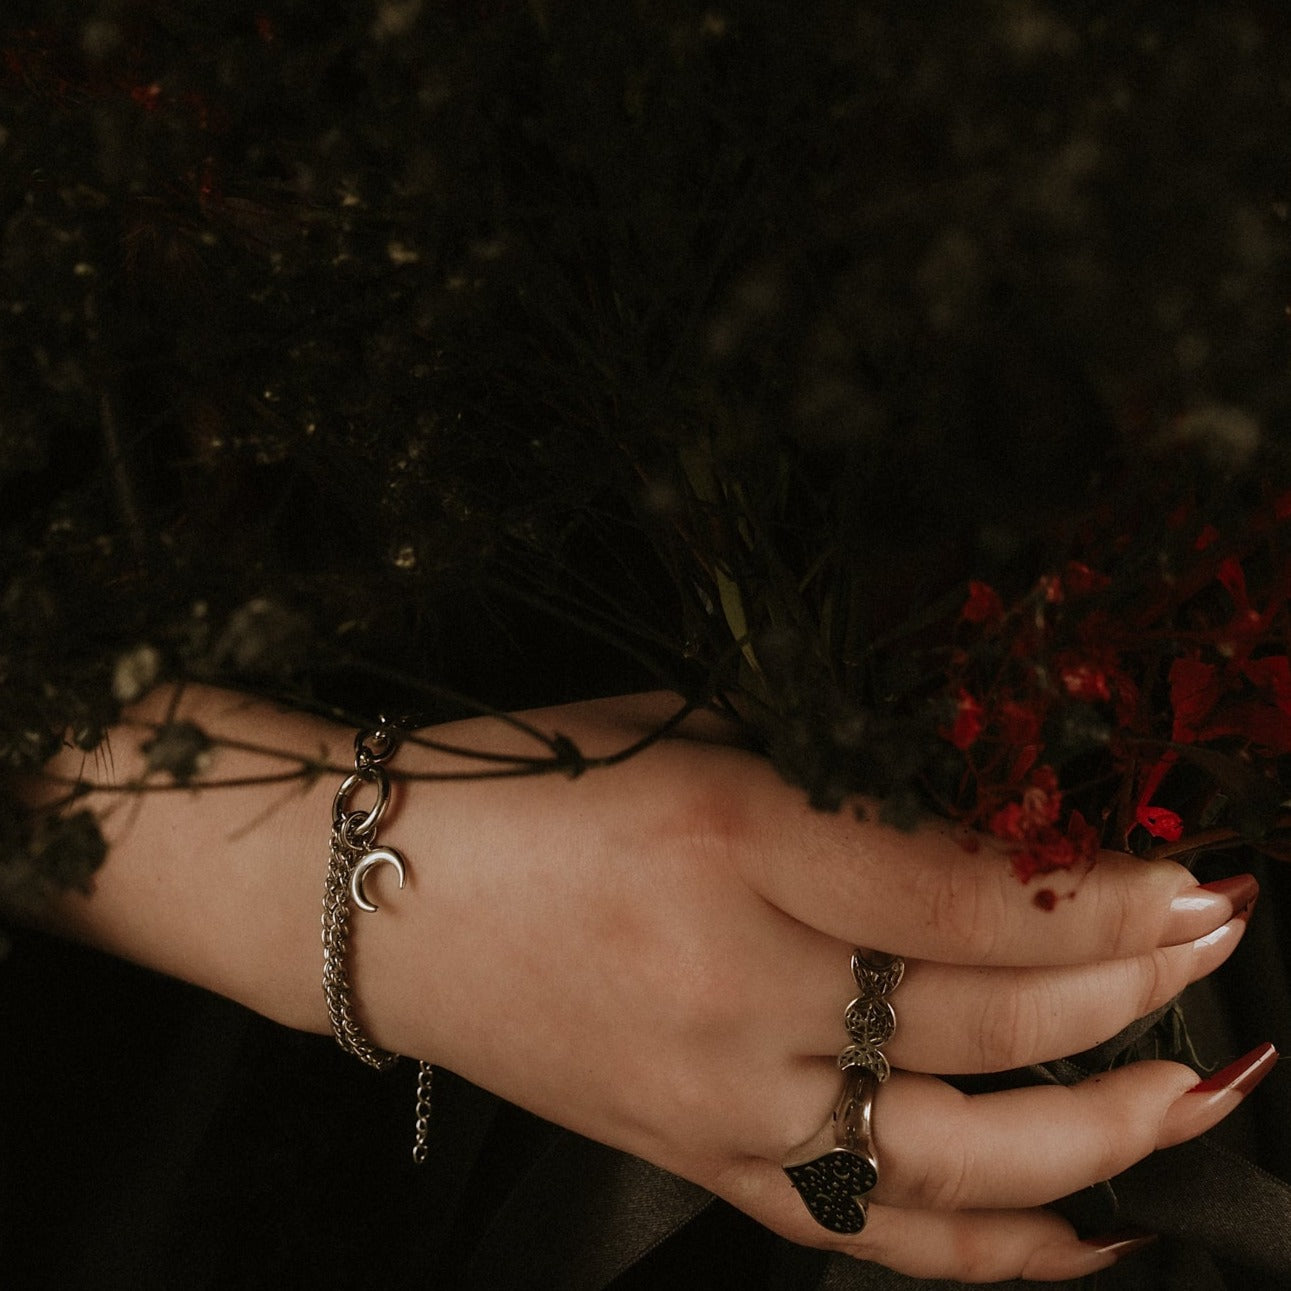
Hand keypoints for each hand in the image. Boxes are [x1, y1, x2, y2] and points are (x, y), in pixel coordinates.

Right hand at [33, 687, 1266, 1283]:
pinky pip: (870, 1232)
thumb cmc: (528, 789)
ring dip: (1107, 1129)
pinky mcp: (699, 1158)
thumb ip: (838, 776)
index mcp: (739, 840)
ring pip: (957, 1155)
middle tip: (1220, 946)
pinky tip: (1089, 1238)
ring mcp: (723, 1099)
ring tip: (1204, 1093)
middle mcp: (743, 986)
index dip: (1105, 887)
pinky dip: (994, 1251)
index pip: (973, 889)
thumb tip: (982, 805)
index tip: (1189, 870)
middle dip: (1136, 986)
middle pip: (989, 1021)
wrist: (386, 898)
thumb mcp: (689, 734)